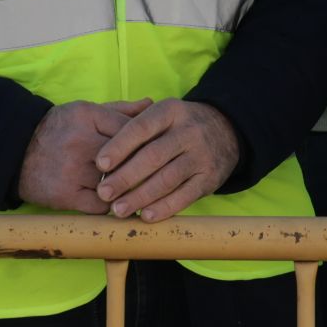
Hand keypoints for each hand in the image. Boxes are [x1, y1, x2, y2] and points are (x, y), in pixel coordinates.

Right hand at [17, 98, 151, 213]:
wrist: (16, 152)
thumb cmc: (59, 130)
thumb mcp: (86, 112)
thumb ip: (120, 110)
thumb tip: (151, 103)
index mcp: (87, 117)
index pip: (130, 129)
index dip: (147, 141)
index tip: (155, 149)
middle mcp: (79, 142)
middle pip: (126, 157)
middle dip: (142, 166)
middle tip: (155, 172)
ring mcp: (72, 171)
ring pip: (115, 182)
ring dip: (127, 187)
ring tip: (139, 189)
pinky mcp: (65, 196)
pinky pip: (100, 205)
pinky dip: (111, 204)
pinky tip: (116, 200)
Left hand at [94, 99, 240, 221]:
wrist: (226, 129)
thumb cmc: (178, 126)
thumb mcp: (162, 113)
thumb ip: (132, 123)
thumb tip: (101, 151)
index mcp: (171, 111)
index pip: (142, 127)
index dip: (120, 146)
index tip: (100, 164)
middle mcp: (189, 131)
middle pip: (154, 156)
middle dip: (126, 177)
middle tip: (104, 193)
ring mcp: (201, 155)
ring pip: (168, 179)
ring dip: (140, 197)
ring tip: (118, 210)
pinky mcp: (210, 178)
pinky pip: (185, 196)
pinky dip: (164, 208)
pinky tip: (145, 215)